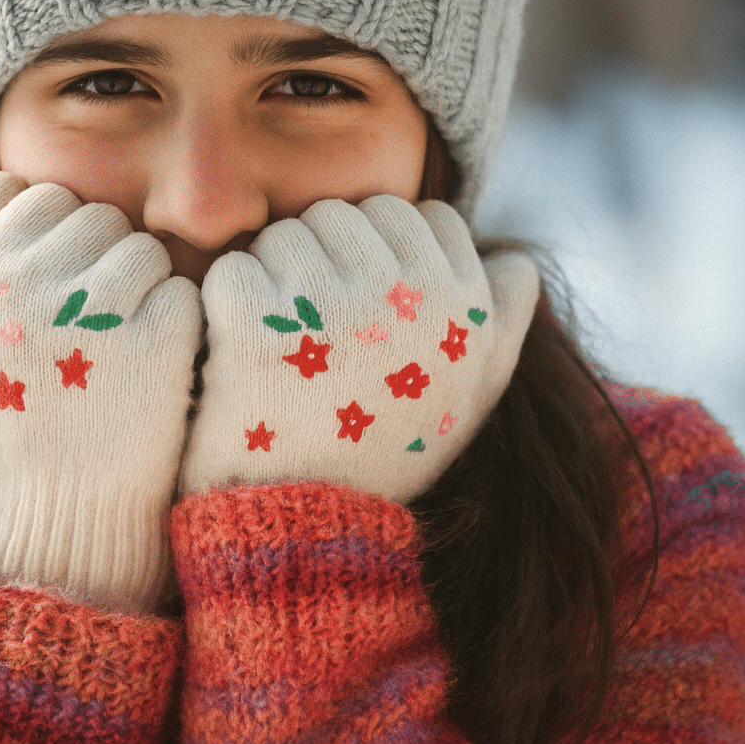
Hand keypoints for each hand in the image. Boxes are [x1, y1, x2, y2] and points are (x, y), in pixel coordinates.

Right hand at [0, 172, 201, 610]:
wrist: (60, 510)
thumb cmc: (14, 415)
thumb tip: (12, 187)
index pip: (20, 191)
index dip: (44, 232)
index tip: (47, 286)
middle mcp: (13, 281)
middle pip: (86, 211)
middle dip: (96, 257)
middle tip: (89, 325)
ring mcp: (86, 307)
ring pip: (138, 242)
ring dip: (140, 285)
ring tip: (116, 346)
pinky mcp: (155, 338)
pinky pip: (179, 287)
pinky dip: (174, 321)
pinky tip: (150, 366)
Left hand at [179, 196, 538, 503]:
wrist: (303, 529)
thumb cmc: (387, 454)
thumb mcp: (470, 397)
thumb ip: (502, 323)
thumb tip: (517, 264)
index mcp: (464, 305)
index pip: (419, 216)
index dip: (383, 253)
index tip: (365, 312)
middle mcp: (407, 296)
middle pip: (348, 214)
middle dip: (324, 259)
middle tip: (316, 333)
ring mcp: (329, 305)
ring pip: (287, 234)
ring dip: (273, 279)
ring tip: (283, 351)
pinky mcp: (254, 322)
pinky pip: (233, 269)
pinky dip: (226, 307)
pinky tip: (240, 358)